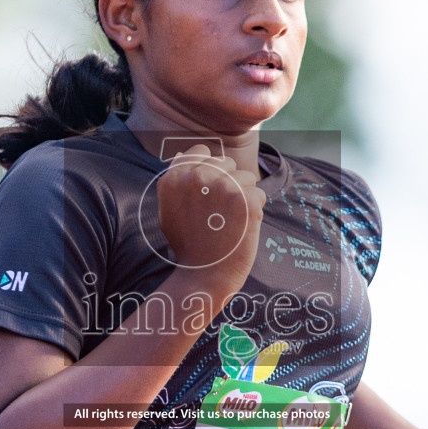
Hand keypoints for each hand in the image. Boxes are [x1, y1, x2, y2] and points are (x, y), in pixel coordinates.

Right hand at [156, 143, 264, 296]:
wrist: (204, 276)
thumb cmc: (188, 245)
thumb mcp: (168, 210)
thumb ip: (176, 180)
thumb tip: (182, 152)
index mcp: (174, 177)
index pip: (201, 152)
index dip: (210, 170)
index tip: (209, 193)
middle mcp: (196, 177)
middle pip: (227, 163)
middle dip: (228, 183)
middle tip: (218, 214)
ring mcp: (222, 187)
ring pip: (246, 177)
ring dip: (243, 197)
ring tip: (228, 222)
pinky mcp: (245, 200)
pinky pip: (259, 195)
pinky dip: (254, 212)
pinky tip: (240, 229)